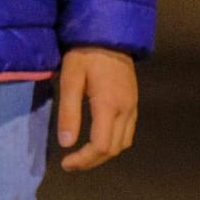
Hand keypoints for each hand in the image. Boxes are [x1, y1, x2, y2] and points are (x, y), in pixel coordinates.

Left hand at [57, 46, 138, 171]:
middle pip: (114, 149)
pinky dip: (113, 142)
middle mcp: (126, 110)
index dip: (84, 159)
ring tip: (82, 156)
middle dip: (93, 161)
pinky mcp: (133, 103)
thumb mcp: (70, 80)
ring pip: (124, 143)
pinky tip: (97, 140)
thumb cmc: (85, 55)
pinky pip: (127, 132)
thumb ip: (69, 112)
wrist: (109, 36)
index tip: (66, 163)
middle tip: (71, 164)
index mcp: (109, 106)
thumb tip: (66, 143)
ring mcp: (133, 107)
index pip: (101, 146)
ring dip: (104, 154)